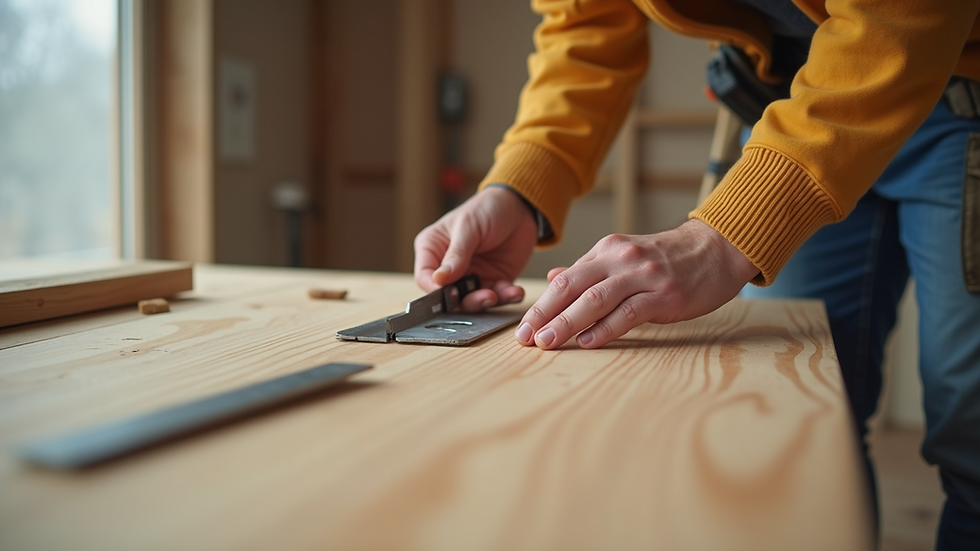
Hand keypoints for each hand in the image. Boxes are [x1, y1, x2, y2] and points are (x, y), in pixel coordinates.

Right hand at [414, 186, 538, 310]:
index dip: (434, 290)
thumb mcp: (468, 227)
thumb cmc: (487, 208)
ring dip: (486, 302)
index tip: (450, 294)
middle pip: (447, 295)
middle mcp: (449, 267)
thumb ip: (456, 254)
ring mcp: (471, 277)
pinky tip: (515, 291)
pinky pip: (497, 297)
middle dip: (465, 301)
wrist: (520, 206)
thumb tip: (439, 279)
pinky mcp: (493, 282)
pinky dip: (506, 297)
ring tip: (499, 295)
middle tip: (484, 296)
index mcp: (433, 249)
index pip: (424, 277)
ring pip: (472, 301)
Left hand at [514, 219, 759, 348]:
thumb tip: (554, 279)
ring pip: (596, 299)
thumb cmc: (666, 258)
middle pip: (572, 287)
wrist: (716, 248)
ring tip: (548, 343)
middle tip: (525, 338)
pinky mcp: (665, 294)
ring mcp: (643, 276)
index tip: (522, 328)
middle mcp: (620, 259)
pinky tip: (587, 342)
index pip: (564, 279)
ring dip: (568, 323)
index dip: (540, 305)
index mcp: (606, 250)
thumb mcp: (624, 257)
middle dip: (545, 315)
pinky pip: (629, 312)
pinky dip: (606, 328)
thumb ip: (589, 270)